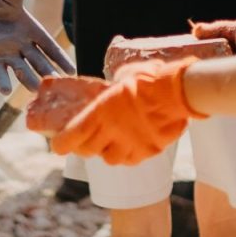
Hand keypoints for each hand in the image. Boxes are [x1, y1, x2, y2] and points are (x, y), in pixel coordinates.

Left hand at [0, 0, 74, 95]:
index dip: (61, 58)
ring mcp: (9, 54)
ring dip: (28, 80)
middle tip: (59, 86)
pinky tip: (4, 90)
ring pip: (22, 70)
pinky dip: (2, 80)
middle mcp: (23, 46)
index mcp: (32, 31)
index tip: (73, 72)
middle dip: (48, 72)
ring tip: (36, 91)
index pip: (50, 47)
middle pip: (39, 62)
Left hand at [51, 59, 201, 164]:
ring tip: (111, 142)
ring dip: (107, 152)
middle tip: (85, 140)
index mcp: (100, 113)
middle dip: (84, 147)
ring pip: (110, 159)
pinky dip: (128, 155)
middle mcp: (112, 133)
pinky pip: (132, 159)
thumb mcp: (123, 77)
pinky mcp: (148, 151)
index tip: (57, 145)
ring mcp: (131, 145)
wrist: (178, 92)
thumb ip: (113, 88)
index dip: (61, 144)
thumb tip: (114, 86)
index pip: (71, 137)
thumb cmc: (150, 79)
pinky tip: (131, 145)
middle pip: (88, 151)